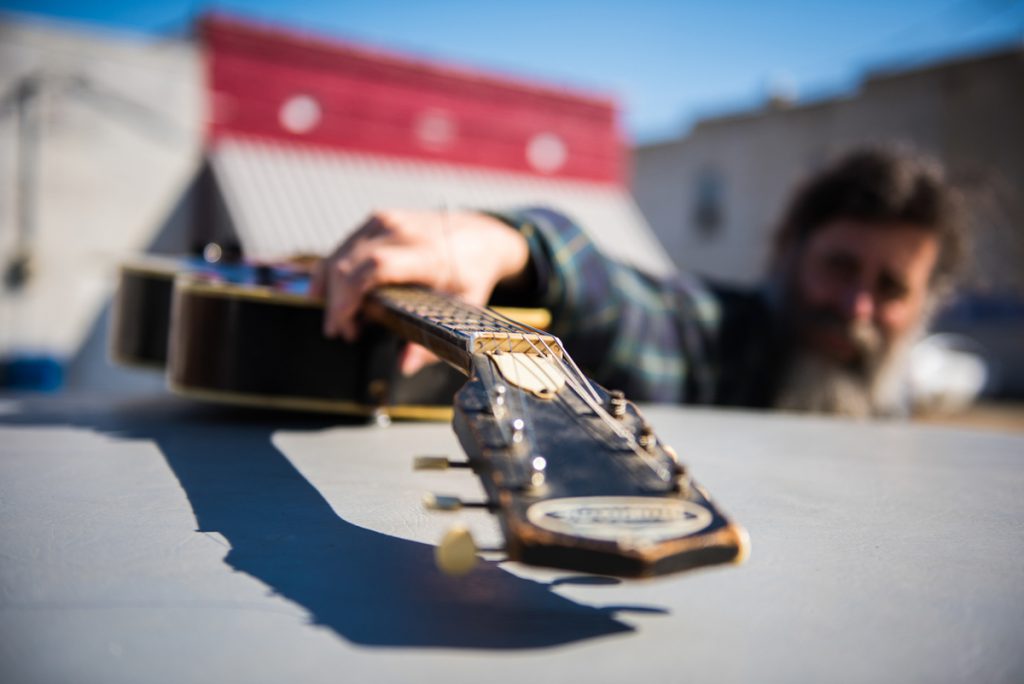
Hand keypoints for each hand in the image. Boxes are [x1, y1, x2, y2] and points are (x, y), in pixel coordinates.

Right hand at [310, 210, 529, 373]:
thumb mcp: (464, 308)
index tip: (342, 325)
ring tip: (342, 321)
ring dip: (330, 289)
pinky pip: (344, 246)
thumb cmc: (472, 272)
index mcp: (427, 253)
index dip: (350, 295)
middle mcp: (402, 231)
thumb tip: (404, 365)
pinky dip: (333, 273)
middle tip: (343, 333)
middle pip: (349, 264)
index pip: (376, 267)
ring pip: (340, 254)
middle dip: (336, 303)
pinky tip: (333, 297)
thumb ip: (434, 337)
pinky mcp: (377, 219)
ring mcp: (387, 220)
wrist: (481, 233)